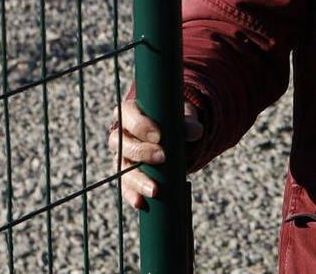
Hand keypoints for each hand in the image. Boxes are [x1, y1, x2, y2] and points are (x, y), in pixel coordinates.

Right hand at [107, 96, 202, 210]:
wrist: (174, 137)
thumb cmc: (174, 123)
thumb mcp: (183, 119)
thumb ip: (188, 124)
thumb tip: (194, 132)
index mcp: (131, 113)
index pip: (128, 114)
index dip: (140, 125)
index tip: (159, 135)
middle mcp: (122, 134)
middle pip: (121, 142)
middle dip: (141, 152)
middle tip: (162, 157)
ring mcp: (122, 156)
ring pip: (121, 167)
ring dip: (137, 179)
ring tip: (155, 189)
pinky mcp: (125, 174)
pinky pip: (125, 186)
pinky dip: (132, 194)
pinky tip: (140, 203)